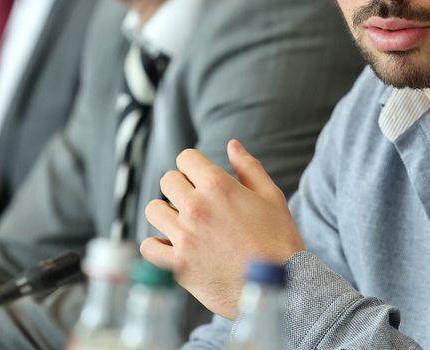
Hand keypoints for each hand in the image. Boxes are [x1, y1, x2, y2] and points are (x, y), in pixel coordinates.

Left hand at [141, 139, 304, 316]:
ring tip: (182, 222)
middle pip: (167, 180)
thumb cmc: (278, 240)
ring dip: (166, 212)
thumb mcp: (271, 196)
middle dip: (180, 185)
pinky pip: (148, 246)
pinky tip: (172, 245)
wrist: (280, 284)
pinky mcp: (177, 265)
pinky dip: (156, 244)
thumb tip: (232, 145)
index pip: (186, 158)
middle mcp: (196, 208)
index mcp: (218, 186)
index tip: (199, 176)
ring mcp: (184, 237)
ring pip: (153, 210)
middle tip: (194, 199)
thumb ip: (248, 167)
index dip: (194, 164)